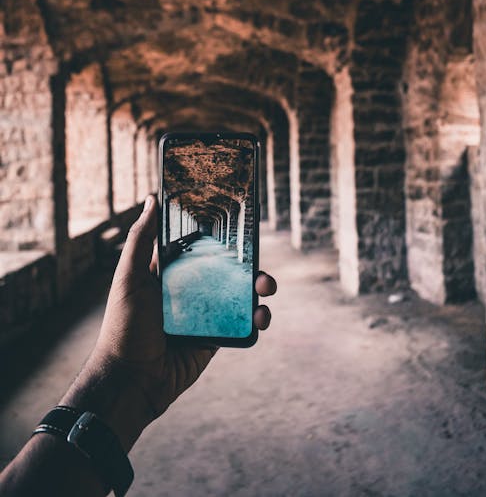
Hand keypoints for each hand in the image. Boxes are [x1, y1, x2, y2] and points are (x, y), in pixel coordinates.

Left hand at [62, 195, 276, 450]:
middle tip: (256, 258)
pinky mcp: (217, 337)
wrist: (131, 382)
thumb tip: (152, 198)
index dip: (218, 233)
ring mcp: (205, 314)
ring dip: (258, 287)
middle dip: (246, 261)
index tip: (238, 218)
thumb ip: (141, 240)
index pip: (198, 246)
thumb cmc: (124, 326)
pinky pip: (243, 323)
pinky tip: (261, 317)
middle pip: (225, 268)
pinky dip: (257, 318)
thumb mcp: (128, 278)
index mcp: (170, 272)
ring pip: (239, 294)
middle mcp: (190, 290)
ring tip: (266, 287)